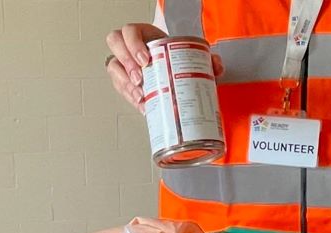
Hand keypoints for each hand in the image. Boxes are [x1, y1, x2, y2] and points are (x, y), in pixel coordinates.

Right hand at [106, 24, 224, 111]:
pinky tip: (142, 104)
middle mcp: (131, 47)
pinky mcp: (125, 81)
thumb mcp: (190, 55)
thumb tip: (217, 66)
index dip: (133, 44)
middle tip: (139, 78)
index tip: (144, 59)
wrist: (174, 72)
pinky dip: (130, 97)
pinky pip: (120, 86)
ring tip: (140, 94)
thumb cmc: (176, 59)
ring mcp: (126, 64)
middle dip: (126, 62)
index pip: (129, 31)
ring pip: (114, 67)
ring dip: (124, 82)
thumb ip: (206, 59)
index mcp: (145, 35)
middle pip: (115, 44)